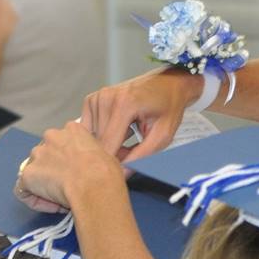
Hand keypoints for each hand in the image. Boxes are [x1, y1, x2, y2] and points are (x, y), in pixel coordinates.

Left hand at [15, 121, 123, 212]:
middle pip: (47, 153)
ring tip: (61, 198)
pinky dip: (36, 200)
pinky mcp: (28, 174)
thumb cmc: (107, 172)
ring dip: (45, 184)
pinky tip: (52, 206)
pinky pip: (26, 189)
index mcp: (73, 129)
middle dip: (54, 169)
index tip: (77, 173)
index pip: (64, 142)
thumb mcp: (109, 155)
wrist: (95, 184)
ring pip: (35, 170)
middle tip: (68, 186)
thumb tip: (105, 162)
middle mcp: (52, 136)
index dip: (69, 159)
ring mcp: (37, 154)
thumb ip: (97, 155)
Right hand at [80, 69, 202, 159]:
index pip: (108, 146)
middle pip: (99, 143)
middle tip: (134, 149)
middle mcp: (106, 98)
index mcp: (125, 105)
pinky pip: (89, 128)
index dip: (115, 163)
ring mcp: (97, 97)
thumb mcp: (162, 136)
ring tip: (129, 136)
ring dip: (109, 143)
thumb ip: (141, 156)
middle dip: (114, 152)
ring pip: (93, 137)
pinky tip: (119, 128)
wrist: (168, 84)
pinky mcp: (92, 99)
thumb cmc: (168, 108)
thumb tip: (121, 174)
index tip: (124, 171)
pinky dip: (102, 133)